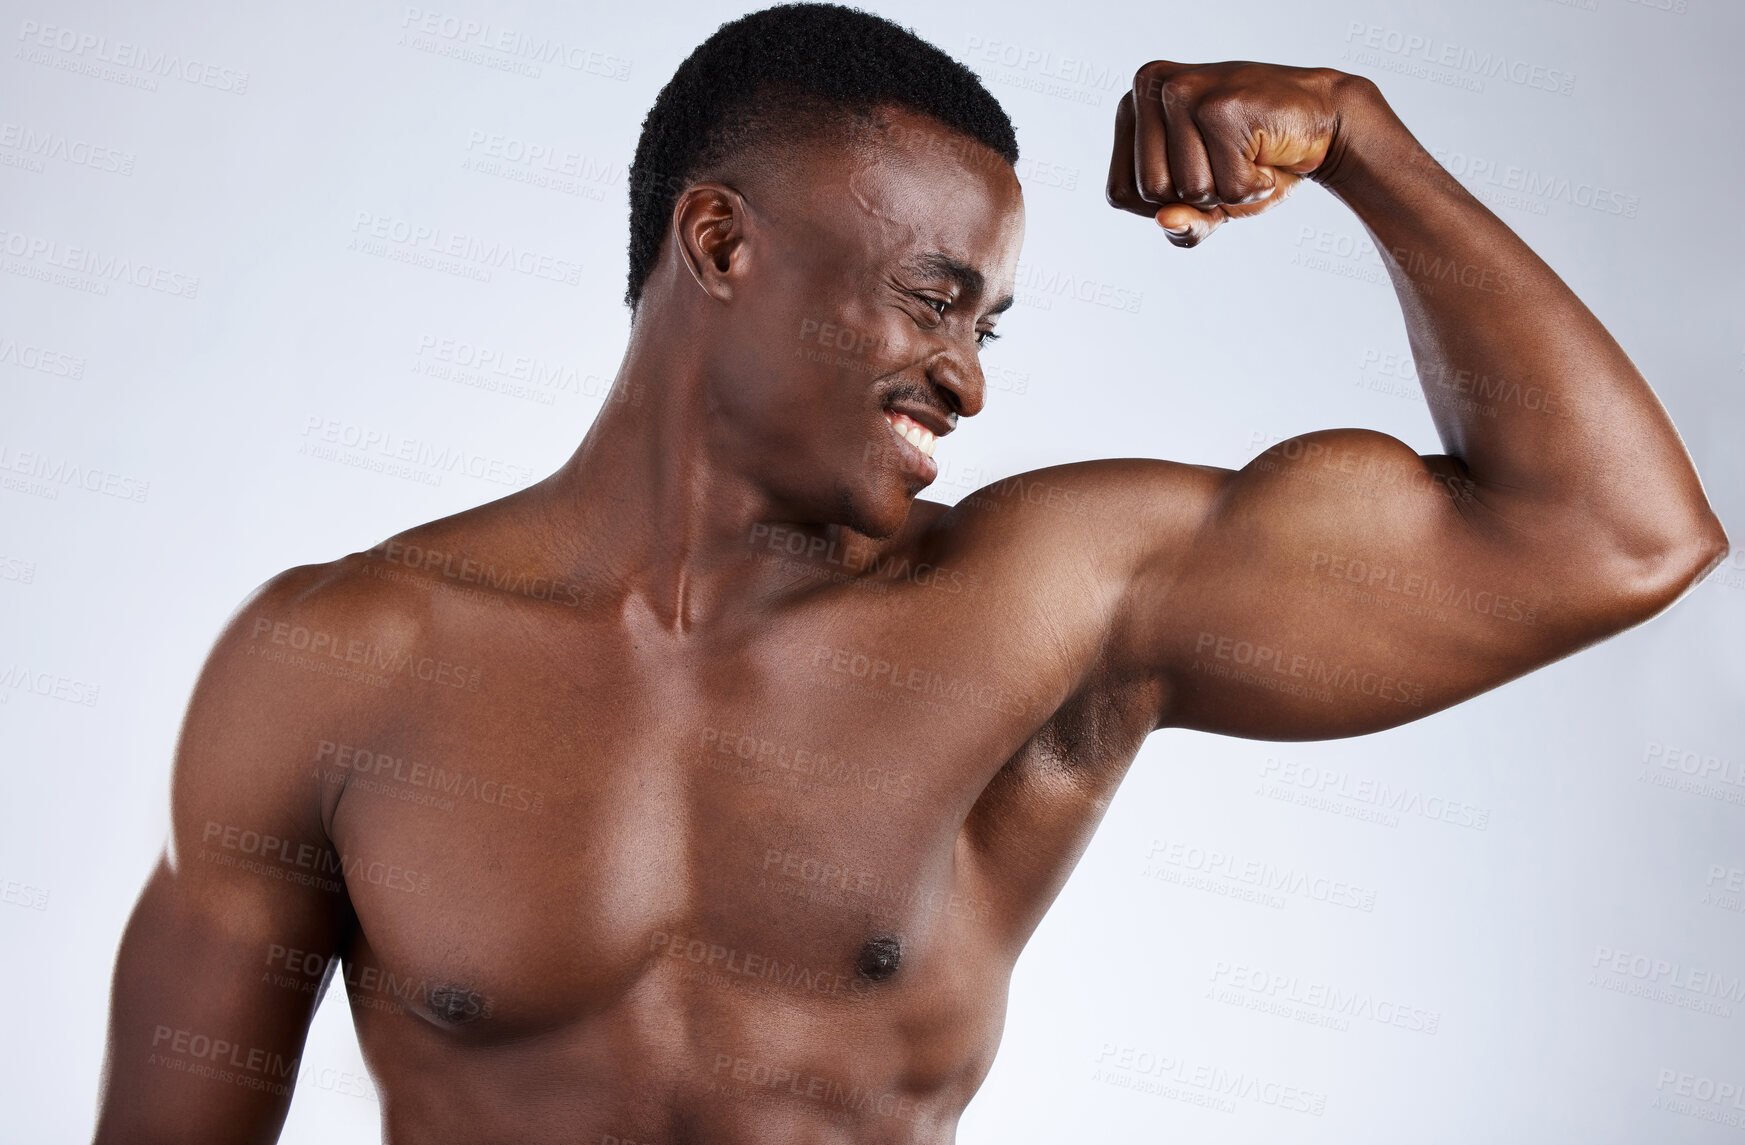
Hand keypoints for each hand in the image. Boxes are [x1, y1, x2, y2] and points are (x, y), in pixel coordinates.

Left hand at [1106, 61, 1369, 246]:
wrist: (1323, 122)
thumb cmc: (1256, 161)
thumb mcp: (1208, 204)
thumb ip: (1182, 223)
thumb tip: (1165, 220)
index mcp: (1133, 107)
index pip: (1119, 193)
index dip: (1161, 208)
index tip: (1198, 176)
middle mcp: (1149, 88)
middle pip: (1150, 192)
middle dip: (1198, 198)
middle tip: (1228, 162)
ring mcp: (1181, 91)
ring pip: (1187, 190)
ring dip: (1228, 191)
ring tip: (1247, 155)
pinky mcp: (1218, 104)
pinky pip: (1227, 186)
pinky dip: (1254, 187)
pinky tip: (1266, 154)